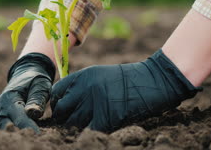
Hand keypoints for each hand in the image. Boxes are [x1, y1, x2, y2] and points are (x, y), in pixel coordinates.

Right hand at [0, 53, 55, 132]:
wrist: (23, 77)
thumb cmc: (34, 82)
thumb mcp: (39, 85)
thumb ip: (37, 99)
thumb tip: (34, 113)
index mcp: (9, 98)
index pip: (19, 119)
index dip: (29, 129)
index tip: (39, 136)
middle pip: (5, 130)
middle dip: (18, 136)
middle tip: (30, 140)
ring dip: (10, 138)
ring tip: (23, 140)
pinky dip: (3, 138)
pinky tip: (13, 140)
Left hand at [50, 49, 200, 131]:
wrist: (154, 80)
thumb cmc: (129, 80)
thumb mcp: (100, 75)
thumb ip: (82, 86)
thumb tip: (65, 103)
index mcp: (82, 76)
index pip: (56, 92)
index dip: (56, 103)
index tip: (61, 110)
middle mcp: (85, 88)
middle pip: (61, 109)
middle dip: (62, 118)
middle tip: (68, 123)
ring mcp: (95, 102)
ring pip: (72, 122)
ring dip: (75, 128)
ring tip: (81, 128)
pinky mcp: (107, 116)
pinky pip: (89, 131)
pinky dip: (89, 134)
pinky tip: (95, 132)